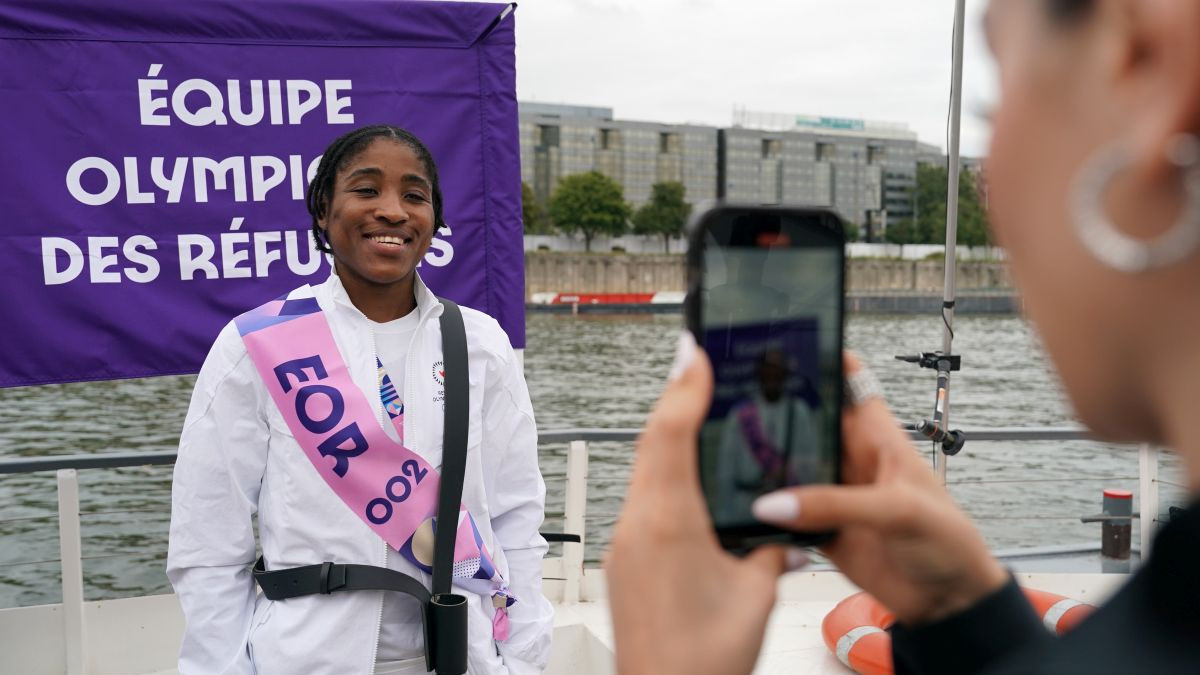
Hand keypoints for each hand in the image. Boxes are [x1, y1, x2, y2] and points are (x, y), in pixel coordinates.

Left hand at [606, 334, 803, 674]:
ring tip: (694, 410)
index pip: (671, 434)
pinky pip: (641, 498)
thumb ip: (772, 551)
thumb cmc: (703, 659)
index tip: (694, 351)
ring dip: (667, 436)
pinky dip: (663, 472)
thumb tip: (782, 534)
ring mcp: (624, 543)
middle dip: (674, 400)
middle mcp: (638, 525)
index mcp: (670, 523)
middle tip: (696, 366)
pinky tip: (685, 476)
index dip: (685, 387)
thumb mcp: (757, 595)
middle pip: (650, 443)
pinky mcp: (624, 561)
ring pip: (643, 469)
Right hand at [752, 352, 1007, 625]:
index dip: (821, 358)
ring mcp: (831, 493)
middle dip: (773, 408)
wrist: (949, 603)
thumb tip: (775, 503)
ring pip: (787, 465)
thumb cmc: (949, 543)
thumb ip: (836, 504)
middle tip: (730, 399)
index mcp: (877, 436)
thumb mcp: (899, 511)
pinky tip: (742, 503)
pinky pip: (781, 512)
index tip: (782, 342)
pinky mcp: (818, 528)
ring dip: (763, 462)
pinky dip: (763, 510)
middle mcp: (850, 459)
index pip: (847, 381)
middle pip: (805, 420)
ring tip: (724, 450)